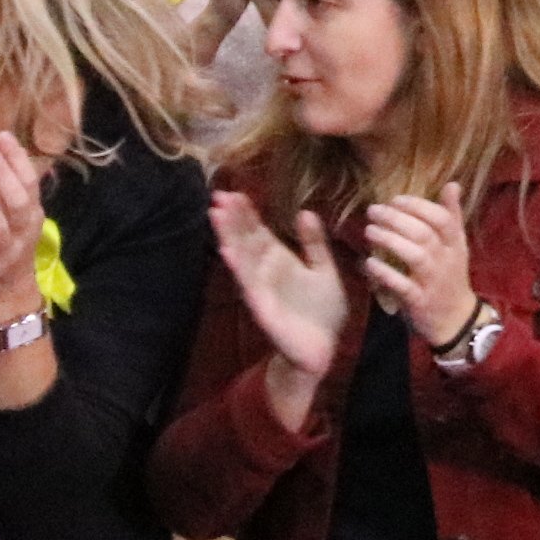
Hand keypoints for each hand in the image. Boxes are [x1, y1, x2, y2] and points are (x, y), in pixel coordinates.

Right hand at [207, 189, 353, 379]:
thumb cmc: (322, 310)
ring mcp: (261, 288)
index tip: (234, 191)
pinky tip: (227, 251)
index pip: (258, 232)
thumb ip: (314, 243)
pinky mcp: (262, 306)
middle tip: (218, 195)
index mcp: (280, 260)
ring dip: (228, 236)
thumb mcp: (323, 269)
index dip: (247, 213)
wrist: (323, 347)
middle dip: (232, 219)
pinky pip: (248, 284)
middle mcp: (266, 271)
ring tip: (216, 214)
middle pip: (245, 240)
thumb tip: (305, 211)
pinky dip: (238, 267)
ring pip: (241, 257)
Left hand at [363, 186, 478, 350]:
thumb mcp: (456, 246)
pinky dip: (386, 273)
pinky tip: (369, 263)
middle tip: (374, 210)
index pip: (441, 219)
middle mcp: (446, 260)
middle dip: (397, 219)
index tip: (395, 199)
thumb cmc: (450, 277)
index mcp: (455, 244)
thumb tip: (452, 184)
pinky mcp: (420, 301)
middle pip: (424, 234)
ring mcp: (433, 282)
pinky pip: (403, 285)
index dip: (418, 206)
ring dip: (390, 241)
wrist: (456, 320)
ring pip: (415, 256)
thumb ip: (451, 216)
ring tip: (369, 231)